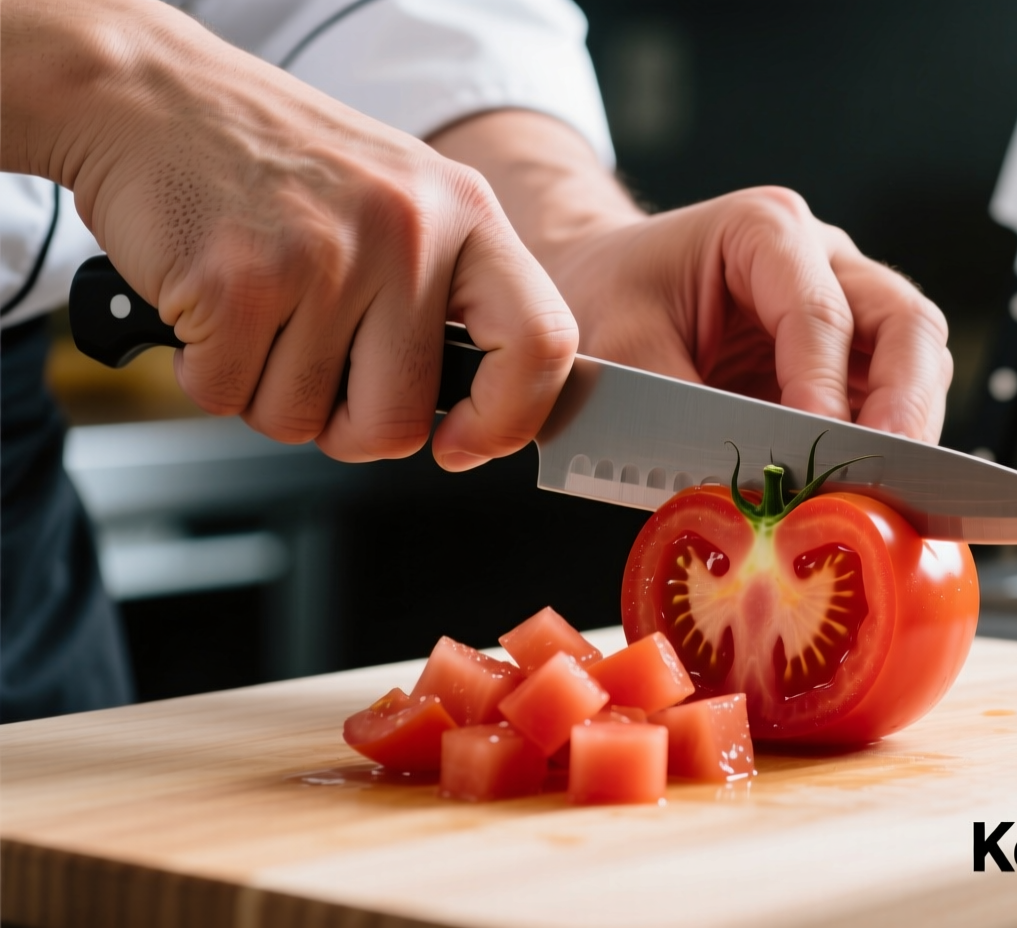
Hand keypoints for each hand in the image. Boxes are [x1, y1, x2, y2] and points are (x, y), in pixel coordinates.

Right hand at [1, 0, 575, 469]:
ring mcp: (323, 257)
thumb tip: (481, 414)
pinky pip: (229, 397)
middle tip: (318, 372)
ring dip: (268, 392)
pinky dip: (209, 373)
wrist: (152, 95)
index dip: (509, 419)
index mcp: (466, 213)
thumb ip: (449, 293)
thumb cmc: (280, 163)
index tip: (462, 442)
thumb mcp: (402, 199)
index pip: (541, 342)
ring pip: (303, 420)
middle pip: (400, 420)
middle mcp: (406, 232)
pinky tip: (212, 307)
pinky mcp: (237, 282)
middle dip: (349, 427)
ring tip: (260, 313)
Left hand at [432, 111, 952, 441]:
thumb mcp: (620, 350)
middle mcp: (823, 258)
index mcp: (765, 231)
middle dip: (905, 405)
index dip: (824, 393)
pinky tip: (867, 486)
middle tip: (889, 475)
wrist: (595, 284)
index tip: (816, 457)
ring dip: (909, 427)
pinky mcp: (849, 356)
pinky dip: (890, 442)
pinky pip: (895, 394)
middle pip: (906, 324)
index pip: (820, 314)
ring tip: (883, 491)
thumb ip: (681, 412)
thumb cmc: (606, 298)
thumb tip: (743, 485)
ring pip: (919, 359)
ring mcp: (848, 303)